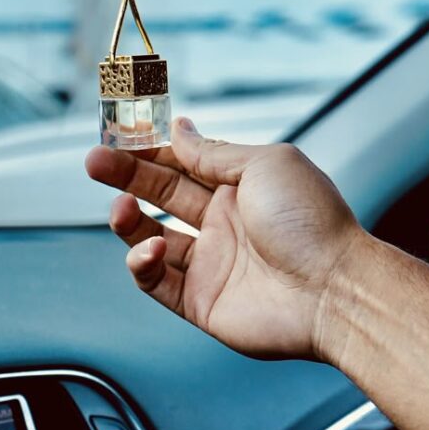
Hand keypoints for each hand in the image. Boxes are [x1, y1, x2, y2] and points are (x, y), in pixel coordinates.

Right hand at [85, 118, 362, 360]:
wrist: (334, 289)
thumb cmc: (311, 221)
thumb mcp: (263, 164)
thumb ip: (212, 151)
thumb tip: (179, 128)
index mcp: (239, 187)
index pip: (182, 164)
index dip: (149, 151)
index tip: (119, 137)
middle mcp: (223, 223)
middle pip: (160, 195)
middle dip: (125, 177)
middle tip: (95, 162)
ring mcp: (211, 263)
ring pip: (151, 238)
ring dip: (128, 221)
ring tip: (119, 208)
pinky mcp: (201, 301)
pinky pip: (157, 282)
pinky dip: (144, 264)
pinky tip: (153, 249)